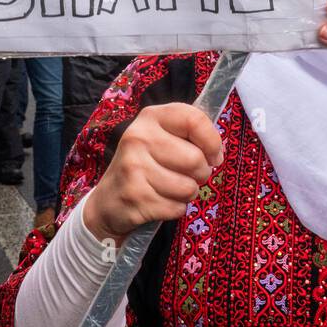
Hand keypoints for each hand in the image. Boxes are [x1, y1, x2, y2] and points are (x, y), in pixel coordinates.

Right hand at [85, 103, 222, 245]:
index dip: (212, 141)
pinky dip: (175, 209)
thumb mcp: (162, 137)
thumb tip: (218, 153)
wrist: (109, 200)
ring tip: (170, 188)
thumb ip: (190, 134)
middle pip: (196, 159)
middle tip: (188, 175)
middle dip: (201, 174)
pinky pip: (177, 208)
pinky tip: (159, 201)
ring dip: (187, 193)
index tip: (214, 155)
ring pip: (188, 187)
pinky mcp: (135, 197)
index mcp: (152, 117)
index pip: (194, 119)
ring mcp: (133, 167)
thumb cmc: (146, 164)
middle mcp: (139, 137)